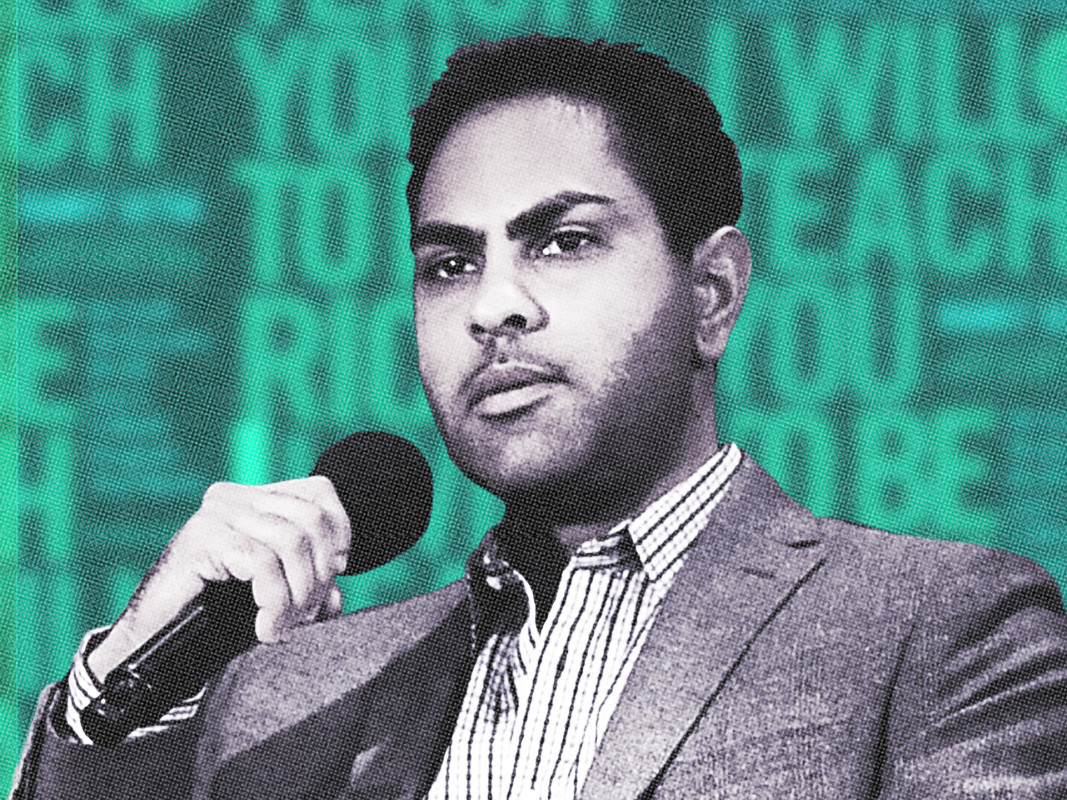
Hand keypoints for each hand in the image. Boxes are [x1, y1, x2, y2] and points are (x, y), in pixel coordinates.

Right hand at [87, 476, 349, 682]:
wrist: (154, 643)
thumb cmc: (211, 619)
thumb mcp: (272, 597)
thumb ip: (307, 588)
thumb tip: (338, 597)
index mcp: (256, 498)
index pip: (320, 493)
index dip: (340, 536)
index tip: (332, 580)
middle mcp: (236, 498)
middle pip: (312, 520)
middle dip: (319, 574)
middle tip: (306, 615)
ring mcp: (218, 514)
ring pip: (291, 541)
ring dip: (298, 593)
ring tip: (285, 625)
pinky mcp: (203, 538)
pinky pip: (262, 563)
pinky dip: (274, 601)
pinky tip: (267, 629)